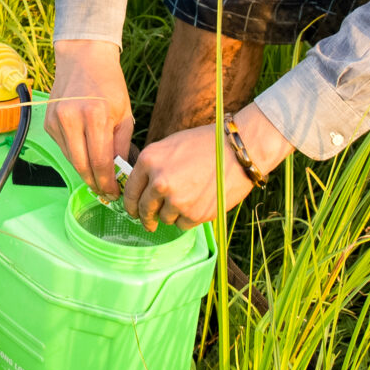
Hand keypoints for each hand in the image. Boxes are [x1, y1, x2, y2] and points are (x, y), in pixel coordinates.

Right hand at [45, 40, 133, 198]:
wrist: (83, 58)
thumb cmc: (109, 84)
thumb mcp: (124, 113)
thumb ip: (121, 145)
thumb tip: (119, 173)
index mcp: (95, 115)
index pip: (100, 161)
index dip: (107, 182)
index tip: (114, 193)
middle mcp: (71, 118)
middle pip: (82, 165)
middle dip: (95, 183)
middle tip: (106, 192)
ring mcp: (56, 120)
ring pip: (71, 159)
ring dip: (85, 171)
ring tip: (99, 176)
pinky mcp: (48, 122)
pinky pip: (64, 148)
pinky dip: (76, 155)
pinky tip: (86, 151)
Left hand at [125, 105, 288, 229]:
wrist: (238, 151)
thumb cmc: (206, 144)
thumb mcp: (170, 146)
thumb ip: (153, 167)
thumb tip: (142, 189)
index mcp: (149, 160)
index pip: (130, 191)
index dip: (131, 205)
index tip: (133, 211)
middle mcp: (159, 182)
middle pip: (145, 210)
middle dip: (146, 218)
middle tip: (150, 223)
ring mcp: (177, 200)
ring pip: (165, 219)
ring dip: (173, 214)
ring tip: (189, 199)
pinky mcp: (195, 214)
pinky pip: (183, 224)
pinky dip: (189, 218)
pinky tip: (200, 202)